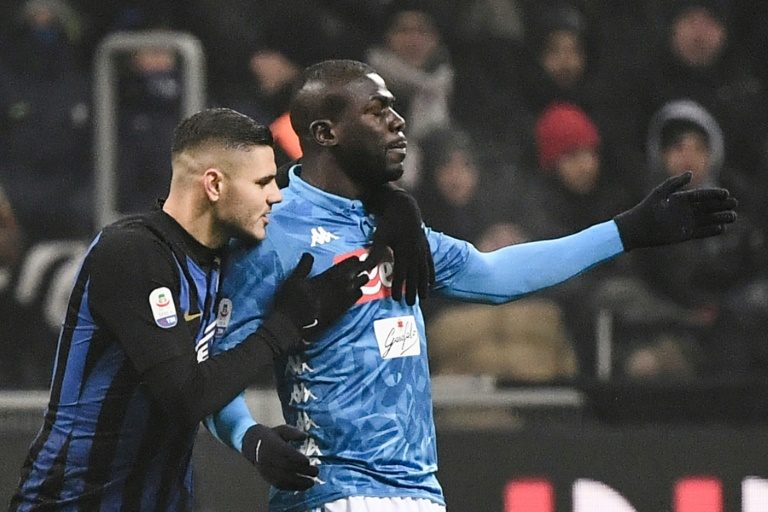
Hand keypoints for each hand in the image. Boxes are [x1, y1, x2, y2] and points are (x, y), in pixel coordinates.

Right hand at [242, 424, 317, 490]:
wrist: (251, 444)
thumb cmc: (270, 436)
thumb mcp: (281, 429)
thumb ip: (293, 433)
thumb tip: (306, 436)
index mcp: (272, 445)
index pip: (285, 453)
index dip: (297, 458)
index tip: (308, 461)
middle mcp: (269, 458)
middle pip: (286, 467)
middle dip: (302, 471)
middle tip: (316, 472)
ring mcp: (267, 470)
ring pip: (283, 479)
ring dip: (299, 483)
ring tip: (311, 483)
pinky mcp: (267, 477)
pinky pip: (279, 485)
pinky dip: (291, 487)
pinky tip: (301, 488)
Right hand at [272, 253, 369, 338]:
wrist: (292, 325)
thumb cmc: (290, 301)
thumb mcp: (293, 280)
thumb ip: (304, 266)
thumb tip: (309, 254)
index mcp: (325, 279)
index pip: (342, 267)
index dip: (351, 262)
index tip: (355, 258)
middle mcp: (335, 289)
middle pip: (352, 277)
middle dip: (359, 271)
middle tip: (364, 266)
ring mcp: (338, 302)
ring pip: (355, 289)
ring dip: (360, 282)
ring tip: (365, 277)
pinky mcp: (339, 313)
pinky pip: (353, 301)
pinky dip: (357, 295)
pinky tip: (359, 292)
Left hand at [367, 185, 434, 304]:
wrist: (404, 207)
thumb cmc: (389, 222)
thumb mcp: (379, 237)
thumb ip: (374, 254)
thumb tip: (364, 268)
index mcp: (403, 251)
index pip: (401, 273)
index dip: (398, 286)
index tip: (396, 298)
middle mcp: (415, 252)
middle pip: (414, 275)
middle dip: (412, 290)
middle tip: (410, 303)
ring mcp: (422, 249)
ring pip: (424, 271)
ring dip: (424, 285)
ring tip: (424, 297)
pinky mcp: (426, 246)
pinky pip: (430, 263)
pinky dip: (432, 274)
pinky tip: (433, 283)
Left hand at [614, 172, 737, 250]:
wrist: (636, 228)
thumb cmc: (646, 209)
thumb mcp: (660, 193)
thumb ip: (674, 183)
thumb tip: (691, 173)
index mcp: (681, 199)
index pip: (701, 195)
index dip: (714, 194)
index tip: (726, 193)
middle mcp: (685, 211)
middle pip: (707, 207)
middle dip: (721, 205)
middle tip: (734, 204)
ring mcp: (685, 223)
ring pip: (707, 220)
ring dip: (720, 218)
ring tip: (733, 216)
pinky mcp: (683, 235)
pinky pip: (701, 232)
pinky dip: (711, 231)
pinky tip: (722, 228)